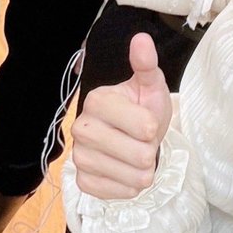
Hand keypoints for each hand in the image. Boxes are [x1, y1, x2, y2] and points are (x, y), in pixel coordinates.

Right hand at [71, 33, 172, 199]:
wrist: (131, 138)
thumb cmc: (143, 109)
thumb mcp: (150, 87)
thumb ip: (146, 65)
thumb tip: (141, 38)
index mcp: (97, 100)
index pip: (145, 126)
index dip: (154, 128)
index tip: (146, 122)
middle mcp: (80, 127)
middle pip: (140, 155)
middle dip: (150, 152)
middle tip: (141, 142)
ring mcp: (78, 155)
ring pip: (133, 178)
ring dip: (142, 172)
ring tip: (134, 157)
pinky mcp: (82, 181)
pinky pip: (119, 193)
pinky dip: (129, 187)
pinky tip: (124, 172)